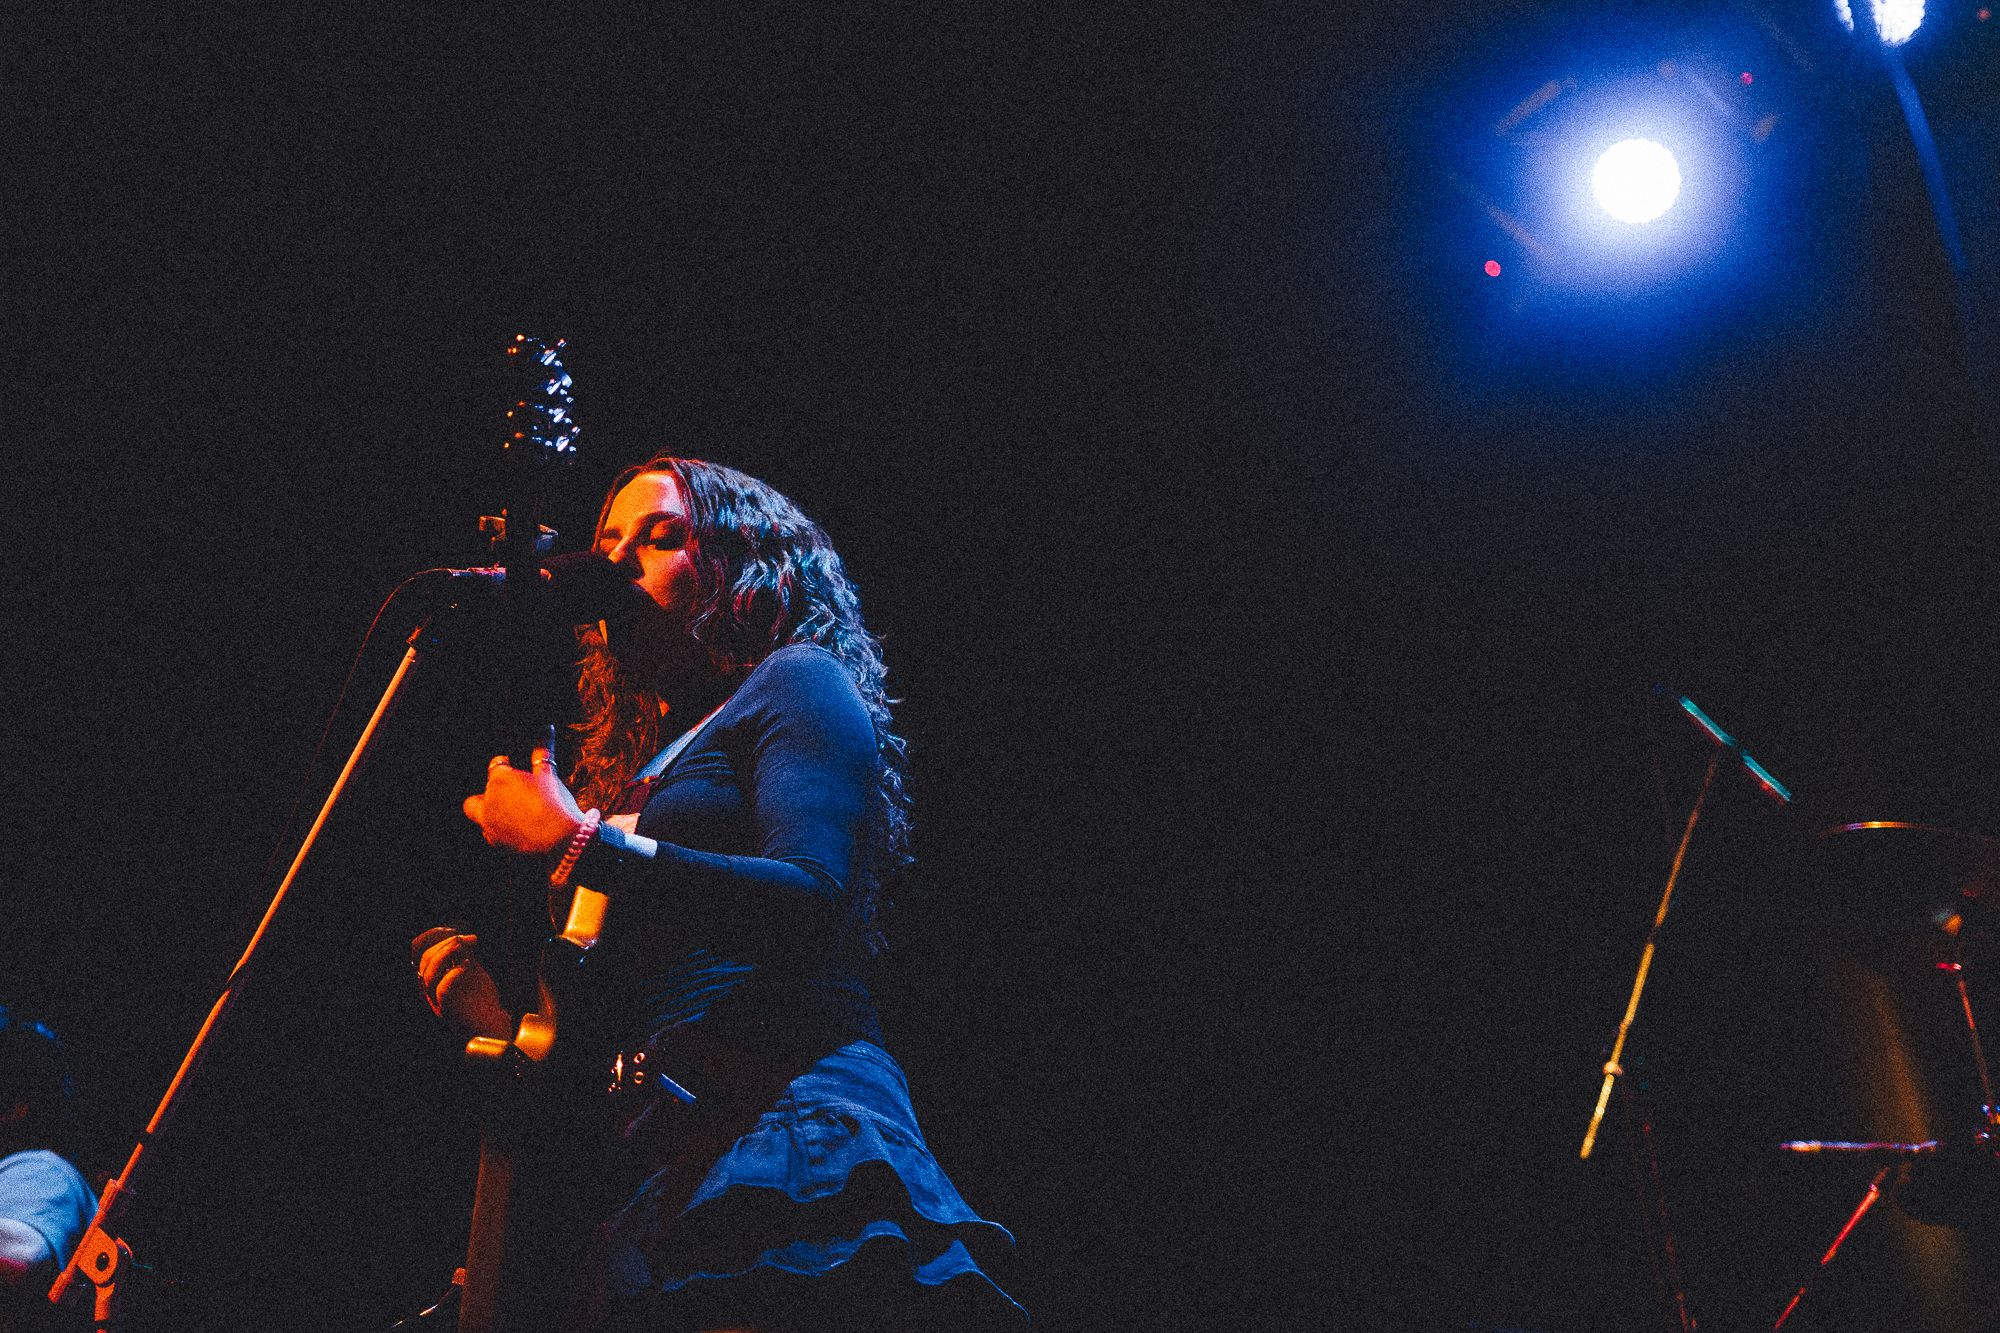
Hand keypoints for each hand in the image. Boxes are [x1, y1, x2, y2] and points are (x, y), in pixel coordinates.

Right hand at [411, 927, 512, 1039]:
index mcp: (431, 977)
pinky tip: (470, 964)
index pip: (416, 951)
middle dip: (447, 941)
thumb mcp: (472, 971)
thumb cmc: (481, 1000)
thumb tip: (460, 936)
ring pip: (427, 973)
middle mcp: (429, 989)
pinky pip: (442, 988)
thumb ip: (463, 955)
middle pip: (424, 958)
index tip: (454, 930)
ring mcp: (436, 1001)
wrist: (493, 1025)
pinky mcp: (448, 1010)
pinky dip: (455, 972)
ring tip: (468, 945)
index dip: (432, 935)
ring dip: (448, 953)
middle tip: (471, 939)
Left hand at [463, 745, 585, 854]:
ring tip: (514, 813)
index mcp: (500, 780)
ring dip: (491, 812)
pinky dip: (500, 830)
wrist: (563, 842)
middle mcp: (488, 802)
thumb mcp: (550, 775)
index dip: (507, 767)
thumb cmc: (556, 804)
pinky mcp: (495, 844)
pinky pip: (490, 834)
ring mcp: (489, 825)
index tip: (518, 770)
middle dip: (492, 792)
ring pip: (479, 816)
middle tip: (513, 794)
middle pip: (480, 794)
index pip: (496, 766)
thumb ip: (543, 750)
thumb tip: (546, 727)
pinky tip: (519, 830)